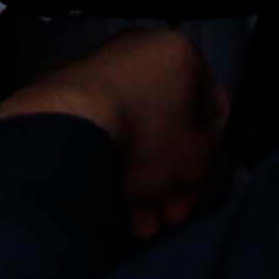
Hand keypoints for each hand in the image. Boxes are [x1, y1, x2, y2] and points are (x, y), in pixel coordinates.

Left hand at [0, 28, 226, 237]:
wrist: (63, 133)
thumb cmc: (146, 139)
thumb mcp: (197, 162)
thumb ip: (216, 166)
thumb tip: (211, 170)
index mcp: (178, 53)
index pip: (212, 107)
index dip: (213, 155)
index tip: (202, 187)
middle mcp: (138, 53)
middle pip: (170, 128)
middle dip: (173, 180)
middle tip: (172, 215)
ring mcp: (99, 73)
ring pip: (137, 136)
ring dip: (146, 186)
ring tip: (142, 225)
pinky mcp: (67, 96)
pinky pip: (105, 135)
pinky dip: (114, 170)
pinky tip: (118, 212)